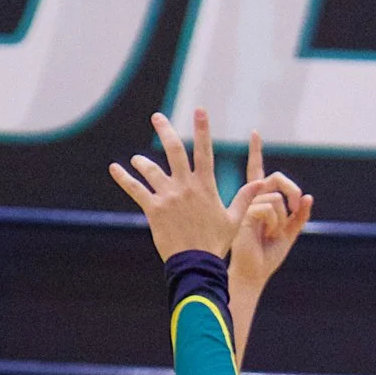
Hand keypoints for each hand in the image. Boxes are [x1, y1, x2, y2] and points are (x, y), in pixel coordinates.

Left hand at [110, 110, 277, 260]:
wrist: (196, 264)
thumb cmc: (216, 243)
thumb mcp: (234, 219)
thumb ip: (244, 198)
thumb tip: (261, 182)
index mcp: (205, 186)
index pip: (204, 151)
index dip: (202, 129)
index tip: (200, 110)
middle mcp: (185, 186)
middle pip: (174, 151)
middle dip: (165, 131)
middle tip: (156, 116)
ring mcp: (168, 196)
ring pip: (151, 170)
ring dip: (142, 162)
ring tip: (136, 160)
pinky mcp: (153, 209)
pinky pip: (135, 189)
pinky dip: (124, 178)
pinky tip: (114, 169)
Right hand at [228, 133, 311, 298]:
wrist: (254, 272)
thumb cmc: (269, 254)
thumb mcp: (291, 232)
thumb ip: (300, 215)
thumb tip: (309, 197)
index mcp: (261, 201)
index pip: (258, 170)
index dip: (255, 151)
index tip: (254, 133)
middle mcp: (252, 199)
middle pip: (276, 178)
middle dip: (293, 191)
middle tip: (297, 208)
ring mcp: (247, 206)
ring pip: (277, 198)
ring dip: (283, 219)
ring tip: (272, 234)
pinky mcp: (244, 214)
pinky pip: (270, 209)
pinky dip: (275, 224)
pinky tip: (266, 235)